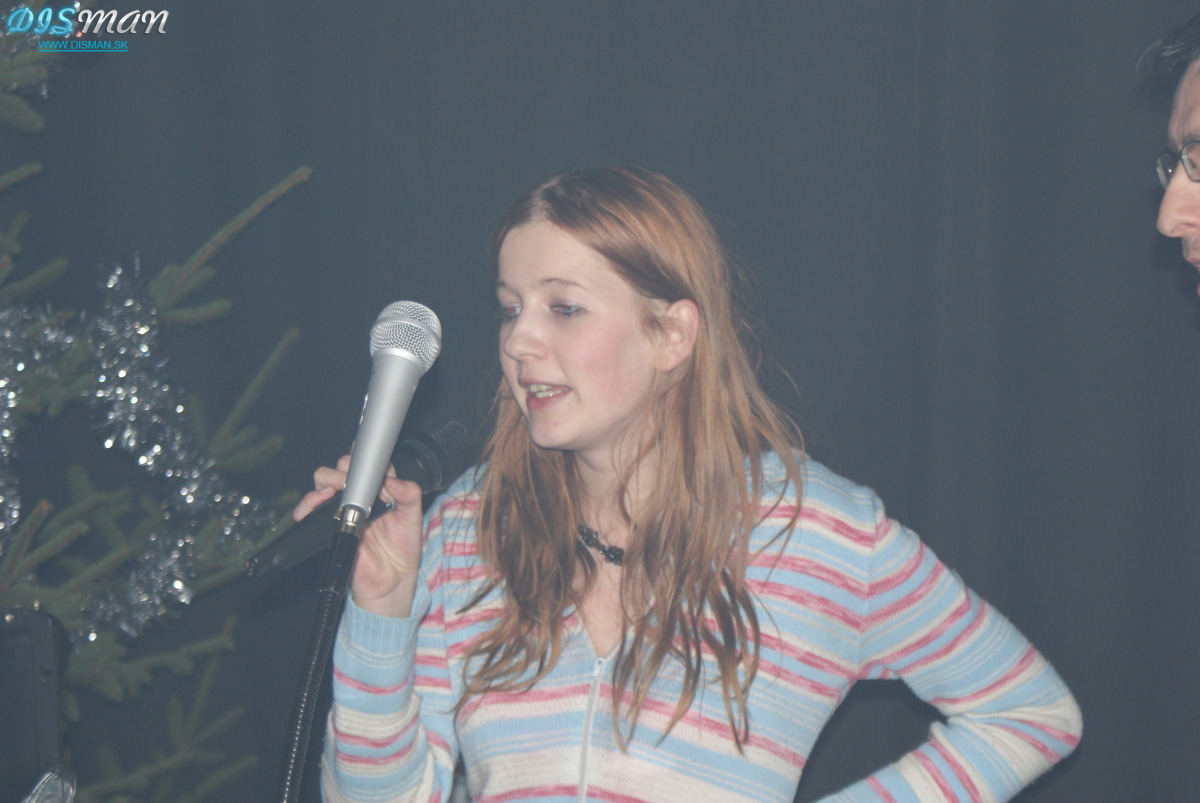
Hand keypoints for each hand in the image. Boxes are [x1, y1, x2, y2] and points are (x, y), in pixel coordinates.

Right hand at [293, 456, 423, 618]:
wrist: (392, 580)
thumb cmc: (402, 549)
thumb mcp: (412, 517)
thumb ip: (408, 494)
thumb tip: (392, 481)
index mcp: (378, 491)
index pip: (366, 465)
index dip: (366, 460)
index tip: (369, 462)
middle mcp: (357, 497)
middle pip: (341, 468)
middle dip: (345, 467)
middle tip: (357, 480)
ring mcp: (340, 511)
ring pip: (322, 482)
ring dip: (328, 479)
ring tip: (340, 487)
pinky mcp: (326, 527)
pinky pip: (308, 511)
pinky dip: (308, 502)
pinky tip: (320, 500)